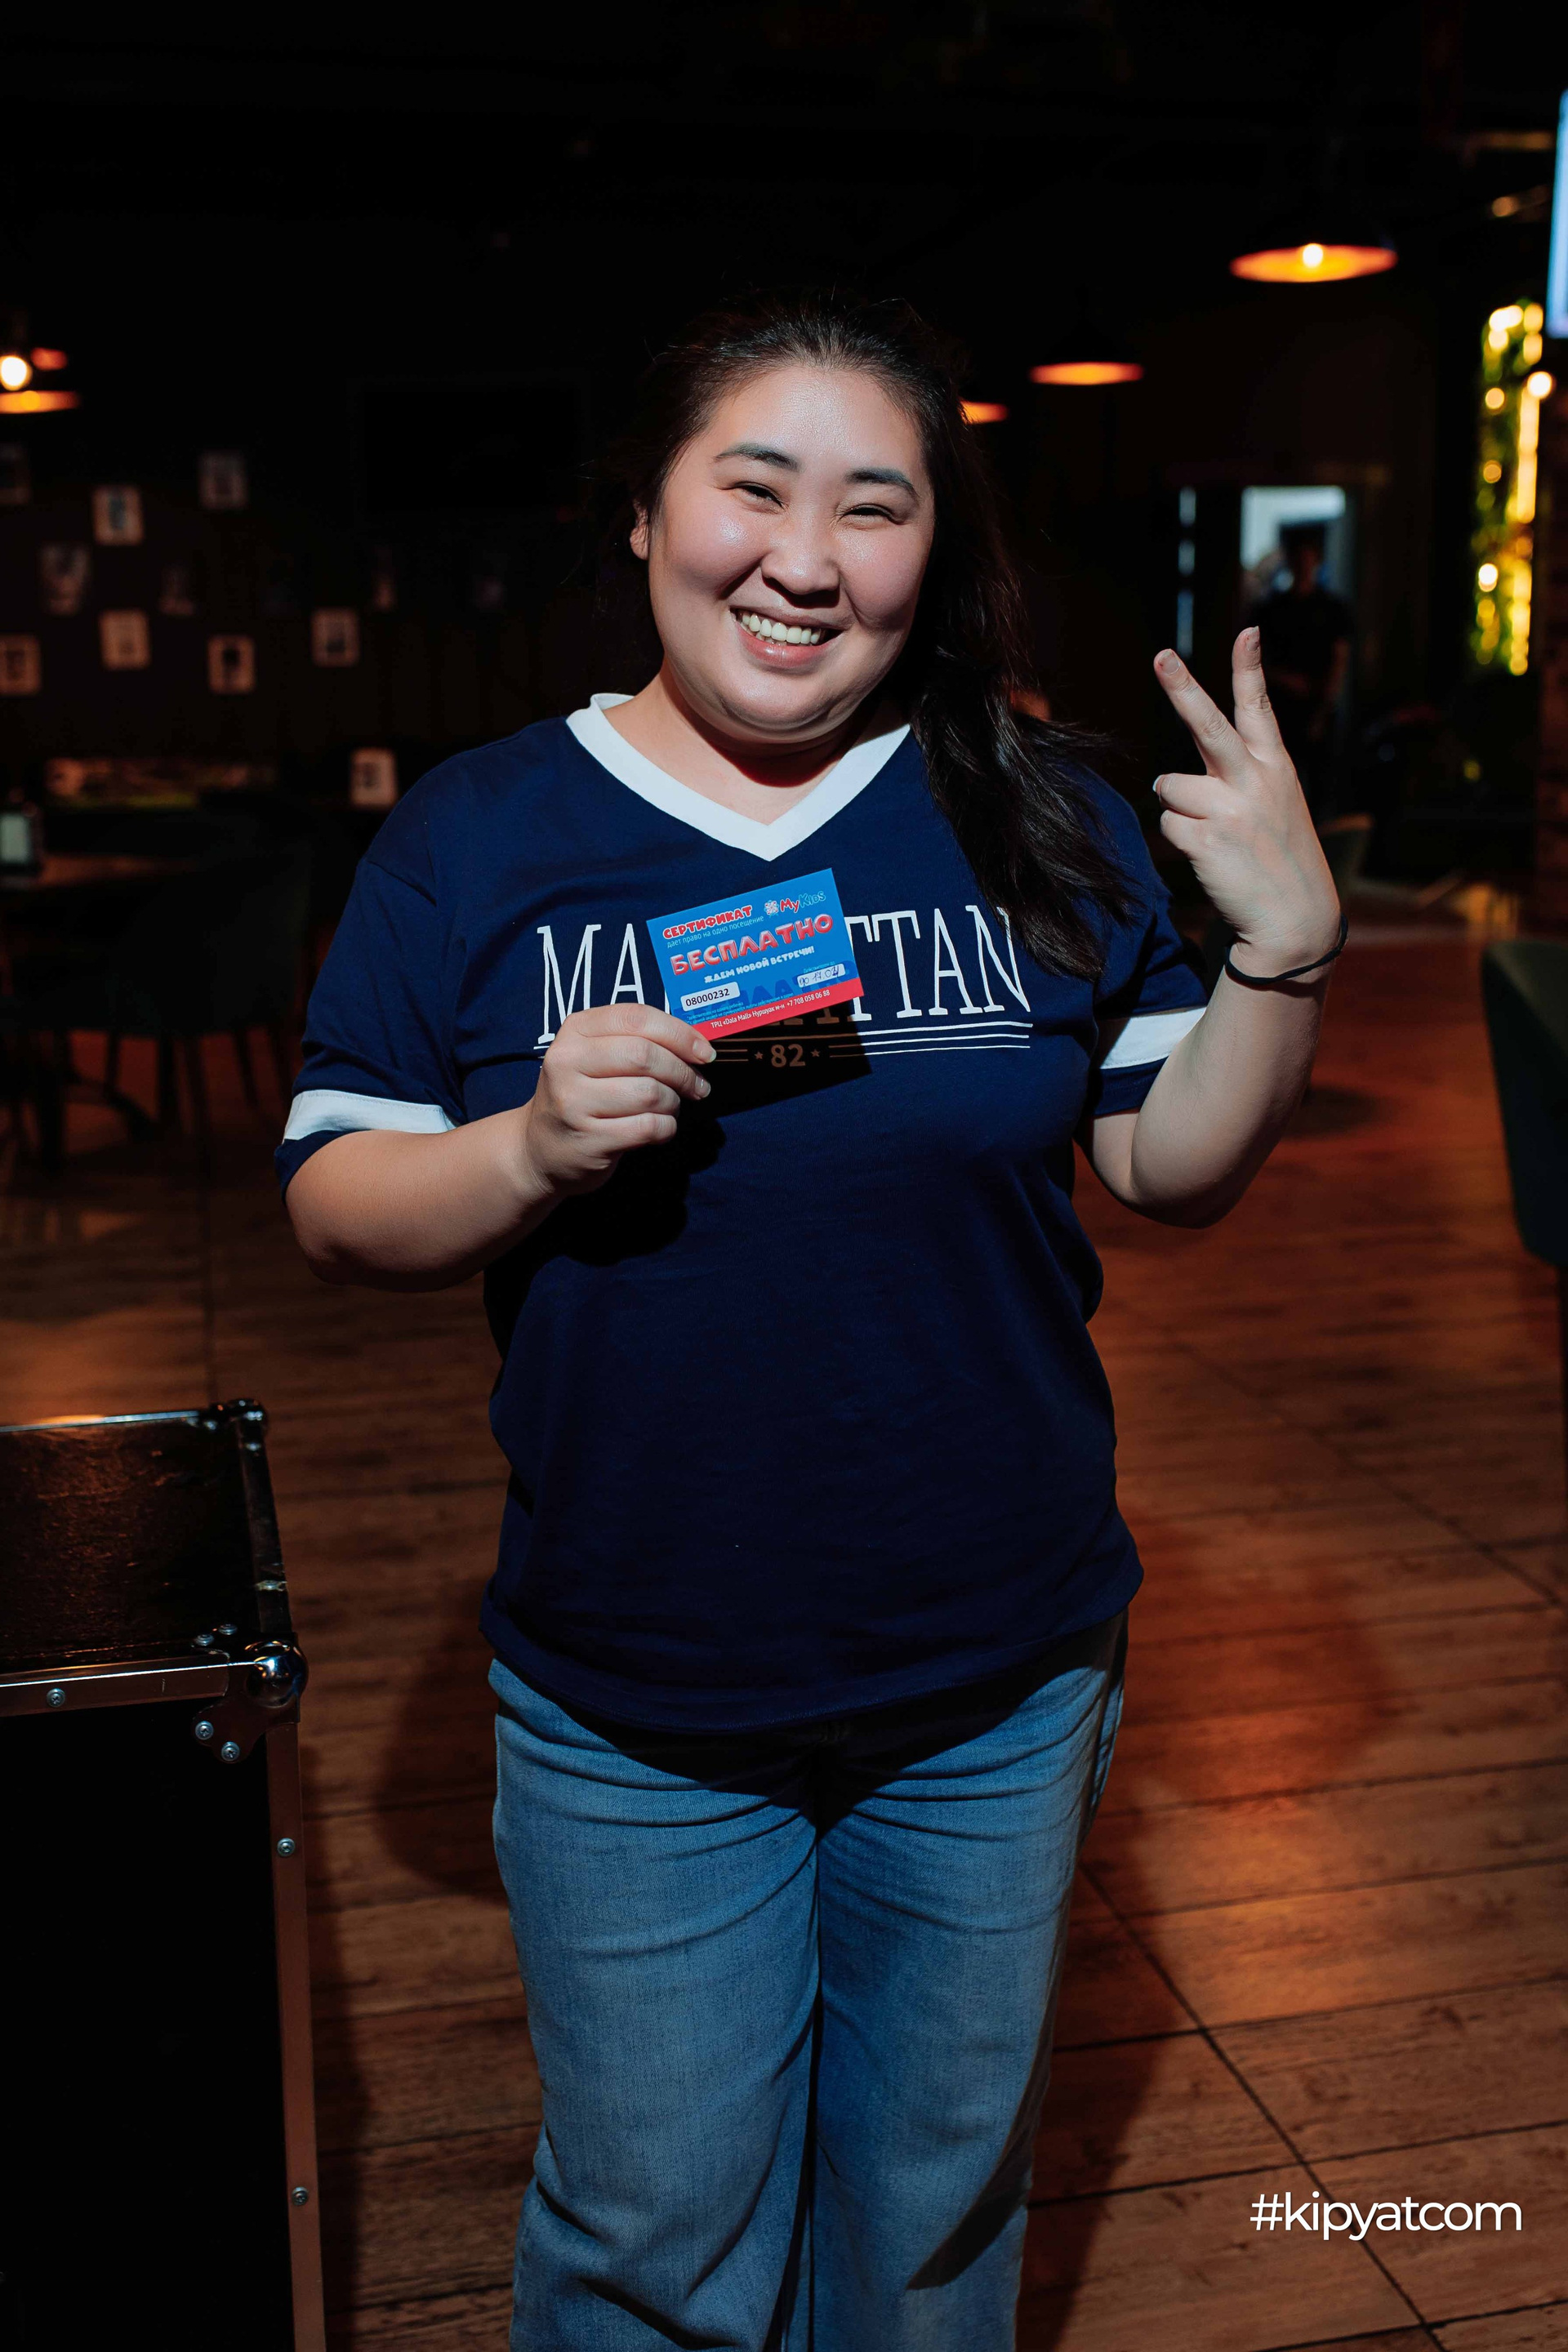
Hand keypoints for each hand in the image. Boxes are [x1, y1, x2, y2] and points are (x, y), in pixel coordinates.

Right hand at [521, 1005, 714, 1196]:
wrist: (540, 1149)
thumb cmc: (583, 1096)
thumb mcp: (596, 1056)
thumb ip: (636, 1041)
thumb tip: (698, 1045)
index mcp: (575, 1031)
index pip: (637, 1018)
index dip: (680, 1033)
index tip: (705, 1052)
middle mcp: (567, 1062)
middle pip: (645, 1056)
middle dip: (683, 1072)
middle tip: (698, 1086)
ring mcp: (573, 1102)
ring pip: (650, 1094)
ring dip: (673, 1103)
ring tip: (668, 1108)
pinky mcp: (588, 1140)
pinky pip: (648, 1127)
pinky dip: (666, 1128)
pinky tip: (659, 1129)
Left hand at [1152, 629, 1339, 972]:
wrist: (1295, 918)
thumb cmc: (1279, 860)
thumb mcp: (1276, 806)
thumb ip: (1237, 780)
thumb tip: (1169, 778)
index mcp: (1276, 767)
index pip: (1260, 709)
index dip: (1249, 668)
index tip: (1248, 630)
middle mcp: (1255, 780)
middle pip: (1208, 725)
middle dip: (1182, 688)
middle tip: (1161, 656)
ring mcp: (1230, 808)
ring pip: (1172, 786)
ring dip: (1180, 808)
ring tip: (1214, 834)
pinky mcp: (1206, 838)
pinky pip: (1167, 824)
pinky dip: (1179, 839)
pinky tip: (1210, 856)